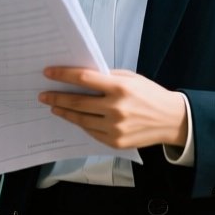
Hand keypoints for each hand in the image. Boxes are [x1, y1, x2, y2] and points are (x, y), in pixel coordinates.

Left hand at [38, 67, 187, 149]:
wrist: (171, 120)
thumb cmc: (150, 95)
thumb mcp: (131, 78)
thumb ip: (108, 77)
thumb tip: (81, 76)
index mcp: (120, 88)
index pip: (84, 79)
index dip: (63, 75)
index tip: (49, 72)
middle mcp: (116, 108)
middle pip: (77, 101)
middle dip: (57, 96)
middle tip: (43, 94)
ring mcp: (115, 127)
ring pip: (81, 119)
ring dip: (64, 111)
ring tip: (54, 106)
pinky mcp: (115, 142)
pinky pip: (91, 132)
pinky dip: (80, 123)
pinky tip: (74, 117)